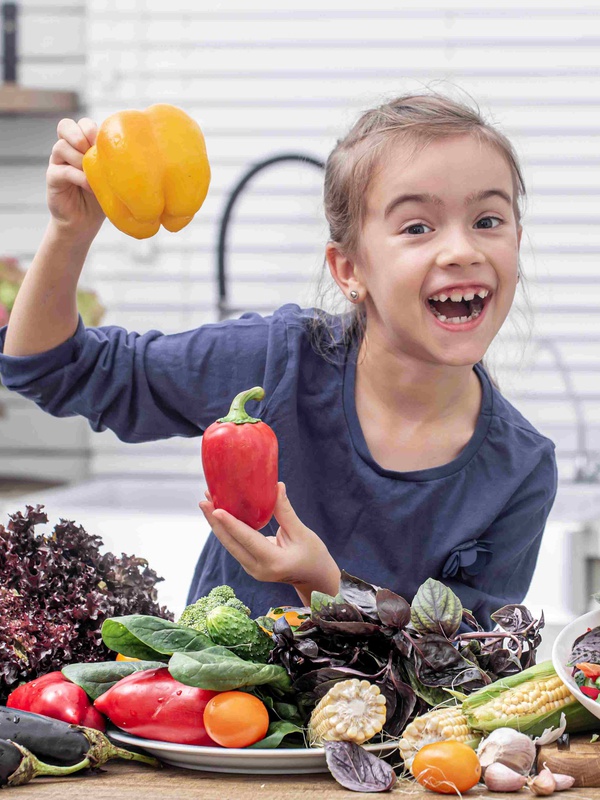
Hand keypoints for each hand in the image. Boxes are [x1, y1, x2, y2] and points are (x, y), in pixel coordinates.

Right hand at [47, 118, 104, 237]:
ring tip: (93, 175)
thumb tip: (137, 152)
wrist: (85, 222)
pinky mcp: (52, 178)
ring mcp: (58, 162)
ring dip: (80, 158)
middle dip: (80, 135)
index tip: (105, 145)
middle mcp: (68, 149)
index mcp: (82, 145)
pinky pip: (63, 170)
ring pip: (61, 146)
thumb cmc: (102, 197)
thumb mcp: (111, 177)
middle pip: (65, 126)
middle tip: (92, 151)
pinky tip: (90, 186)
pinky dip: (78, 176)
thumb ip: (115, 162)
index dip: (92, 129)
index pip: (82, 124)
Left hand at [199, 482, 340, 605]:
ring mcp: (252, 569)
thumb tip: (276, 485)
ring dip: (218, 524)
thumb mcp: (302, 533)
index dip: (231, 523)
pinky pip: (235, 545)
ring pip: (230, 545)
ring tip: (207, 502)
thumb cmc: (313, 555)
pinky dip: (227, 530)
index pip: (248, 540)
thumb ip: (285, 511)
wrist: (314, 578)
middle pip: (231, 544)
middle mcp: (258, 569)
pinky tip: (219, 513)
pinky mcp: (250, 565)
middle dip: (215, 522)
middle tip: (204, 500)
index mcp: (274, 562)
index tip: (215, 509)